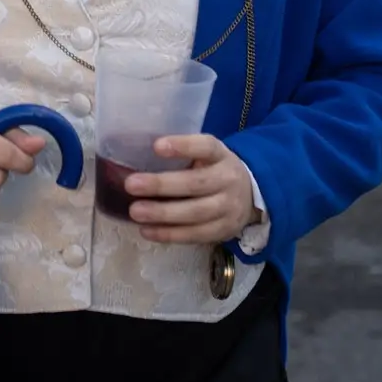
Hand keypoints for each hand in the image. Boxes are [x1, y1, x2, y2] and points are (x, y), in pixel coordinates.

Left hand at [122, 134, 260, 244]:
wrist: (250, 196)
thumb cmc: (213, 170)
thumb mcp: (206, 155)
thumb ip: (182, 155)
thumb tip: (134, 154)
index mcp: (221, 155)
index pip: (206, 147)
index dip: (183, 146)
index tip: (156, 146)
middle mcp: (228, 180)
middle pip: (196, 183)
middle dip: (162, 185)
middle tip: (131, 185)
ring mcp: (228, 208)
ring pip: (195, 213)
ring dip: (163, 214)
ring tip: (135, 211)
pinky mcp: (223, 231)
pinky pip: (195, 235)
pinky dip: (169, 234)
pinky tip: (147, 231)